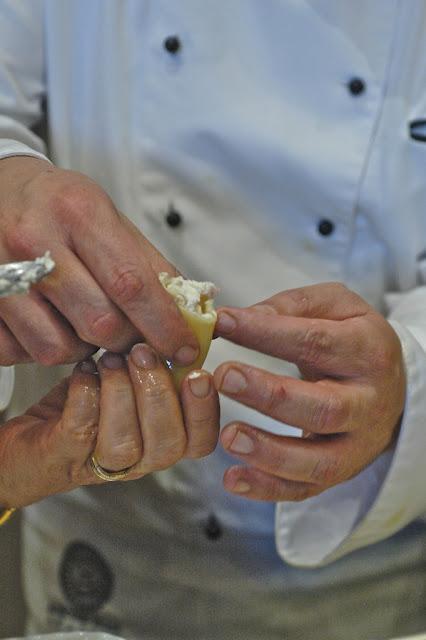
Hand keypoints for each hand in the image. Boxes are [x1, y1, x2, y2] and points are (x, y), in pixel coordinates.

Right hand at [0, 156, 198, 365]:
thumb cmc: (62, 206)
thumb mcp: (111, 217)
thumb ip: (150, 266)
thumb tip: (189, 315)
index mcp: (78, 212)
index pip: (131, 284)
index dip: (164, 325)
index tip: (185, 349)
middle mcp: (34, 241)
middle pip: (98, 324)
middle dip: (126, 340)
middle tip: (130, 332)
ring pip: (56, 348)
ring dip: (82, 350)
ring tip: (83, 323)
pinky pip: (17, 353)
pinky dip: (41, 349)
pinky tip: (49, 325)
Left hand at [0, 344, 218, 507]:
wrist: (29, 435)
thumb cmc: (84, 402)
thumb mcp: (128, 373)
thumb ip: (157, 354)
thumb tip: (179, 312)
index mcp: (160, 438)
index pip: (199, 440)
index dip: (205, 411)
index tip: (199, 374)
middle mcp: (138, 459)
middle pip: (168, 444)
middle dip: (160, 394)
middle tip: (144, 354)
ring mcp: (100, 464)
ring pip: (125, 444)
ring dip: (122, 394)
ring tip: (111, 360)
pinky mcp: (62, 457)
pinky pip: (81, 431)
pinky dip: (87, 395)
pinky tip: (85, 372)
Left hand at [214, 283, 405, 501]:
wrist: (389, 384)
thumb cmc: (350, 338)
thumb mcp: (334, 307)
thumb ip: (290, 308)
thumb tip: (239, 320)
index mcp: (368, 351)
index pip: (317, 342)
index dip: (266, 333)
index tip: (222, 324)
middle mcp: (369, 402)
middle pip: (324, 408)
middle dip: (271, 395)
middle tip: (225, 377)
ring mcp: (358, 444)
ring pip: (319, 460)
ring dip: (269, 452)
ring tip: (228, 436)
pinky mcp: (341, 472)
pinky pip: (306, 489)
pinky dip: (268, 488)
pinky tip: (233, 478)